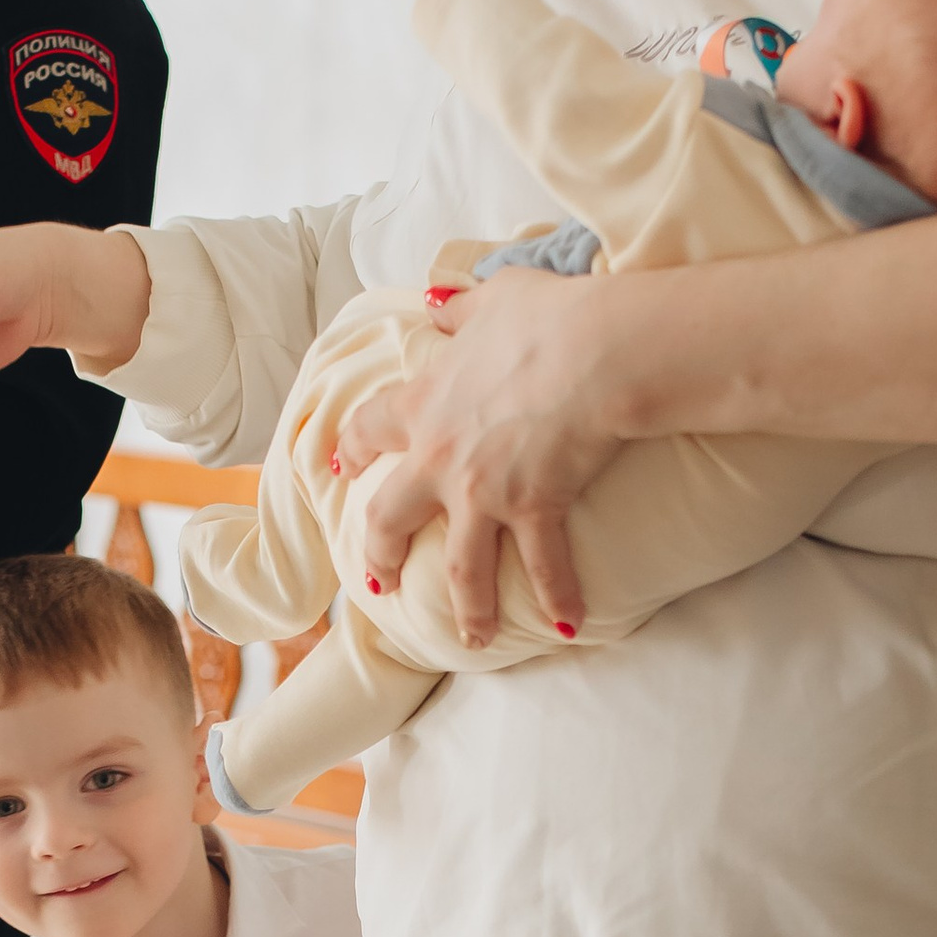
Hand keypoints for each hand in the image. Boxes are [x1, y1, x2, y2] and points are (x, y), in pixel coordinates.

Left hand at [338, 273, 627, 646]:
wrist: (596, 349)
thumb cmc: (547, 317)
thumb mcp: (494, 297)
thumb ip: (460, 308)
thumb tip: (437, 301)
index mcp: (424, 404)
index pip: (369, 430)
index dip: (351, 449)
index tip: (339, 466)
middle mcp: (441, 458)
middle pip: (391, 518)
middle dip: (381, 554)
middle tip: (378, 583)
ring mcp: (484, 492)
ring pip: (460, 567)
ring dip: (466, 609)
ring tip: (471, 640)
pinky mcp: (534, 509)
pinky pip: (544, 567)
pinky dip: (558, 599)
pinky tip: (567, 626)